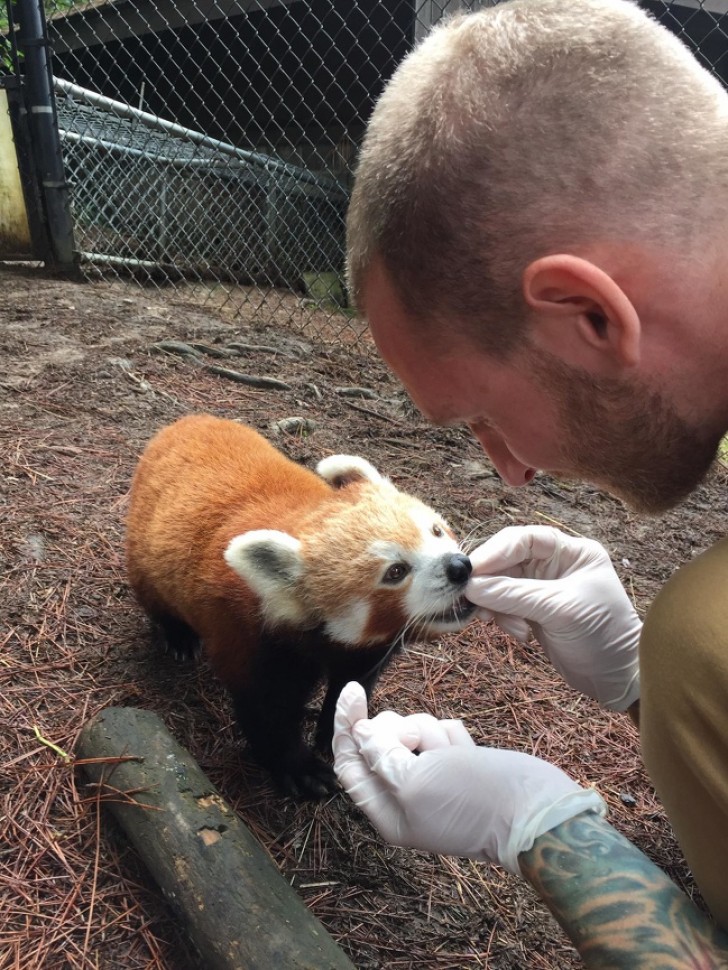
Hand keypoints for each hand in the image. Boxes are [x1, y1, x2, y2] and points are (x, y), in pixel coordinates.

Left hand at [333, 682, 605, 872]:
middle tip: (417, 741)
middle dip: (398, 729)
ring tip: (453, 755)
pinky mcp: (458, 763)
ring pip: (413, 730)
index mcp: (387, 812)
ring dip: (431, 732)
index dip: (347, 725)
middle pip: (379, 741)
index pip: (349, 762)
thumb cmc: (474, 799)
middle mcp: (406, 797)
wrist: (535, 809)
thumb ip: (380, 758)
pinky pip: (441, 731)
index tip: (354, 691)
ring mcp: (434, 779)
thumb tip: (360, 734)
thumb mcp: (415, 781)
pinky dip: (452, 735)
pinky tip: (468, 753)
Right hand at [466, 526, 640, 710]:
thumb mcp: (559, 610)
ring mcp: (543, 590)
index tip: (472, 569)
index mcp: (571, 552)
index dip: (496, 551)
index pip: (525, 539)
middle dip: (490, 581)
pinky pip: (504, 606)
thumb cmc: (603, 635)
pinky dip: (501, 618)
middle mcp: (555, 566)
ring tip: (497, 623)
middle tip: (472, 599)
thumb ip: (514, 595)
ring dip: (494, 604)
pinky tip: (517, 633)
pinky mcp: (533, 613)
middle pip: (508, 561)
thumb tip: (470, 586)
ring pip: (501, 585)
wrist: (619, 679)